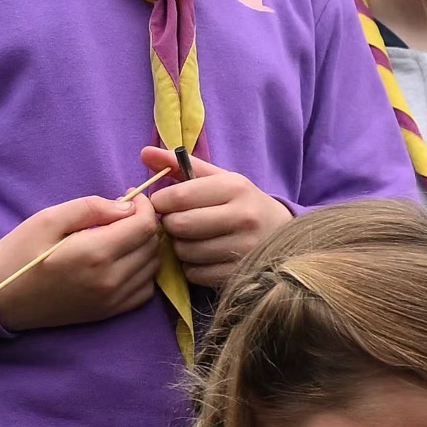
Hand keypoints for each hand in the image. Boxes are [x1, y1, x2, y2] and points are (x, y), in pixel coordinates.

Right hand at [0, 194, 166, 328]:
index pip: (145, 226)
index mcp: (95, 253)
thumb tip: (127, 207)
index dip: (145, 207)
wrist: (2, 297)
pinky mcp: (110, 312)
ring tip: (124, 235)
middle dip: (146, 224)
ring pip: (153, 266)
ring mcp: (113, 299)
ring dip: (146, 246)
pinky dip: (143, 271)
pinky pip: (146, 289)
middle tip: (125, 214)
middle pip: (152, 245)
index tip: (131, 198)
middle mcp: (111, 279)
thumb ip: (91, 208)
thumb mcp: (49, 219)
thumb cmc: (21, 253)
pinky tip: (124, 260)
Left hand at [143, 150, 290, 299]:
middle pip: (179, 225)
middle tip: (176, 222)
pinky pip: (195, 273)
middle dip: (169, 224)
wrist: (282, 232)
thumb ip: (180, 165)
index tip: (163, 204)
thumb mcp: (217, 179)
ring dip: (179, 247)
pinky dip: (191, 267)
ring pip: (185, 251)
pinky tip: (202, 256)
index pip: (179, 196)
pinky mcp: (240, 272)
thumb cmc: (241, 202)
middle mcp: (243, 216)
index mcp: (235, 187)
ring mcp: (245, 247)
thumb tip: (144, 153)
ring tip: (191, 239)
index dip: (160, 202)